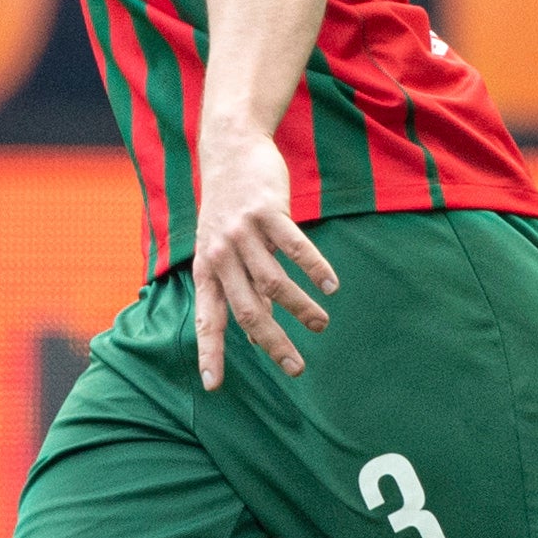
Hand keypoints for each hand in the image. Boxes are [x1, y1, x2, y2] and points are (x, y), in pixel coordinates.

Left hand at [188, 122, 336, 389]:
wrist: (229, 151)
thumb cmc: (228, 210)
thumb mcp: (223, 251)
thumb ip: (238, 291)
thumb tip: (254, 338)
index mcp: (206, 270)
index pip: (208, 320)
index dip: (210, 353)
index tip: (214, 386)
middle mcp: (220, 255)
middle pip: (247, 311)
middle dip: (273, 344)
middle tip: (297, 369)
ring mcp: (242, 233)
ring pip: (274, 283)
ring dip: (300, 308)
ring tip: (321, 324)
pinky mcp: (266, 212)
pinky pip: (295, 248)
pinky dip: (314, 269)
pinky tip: (331, 286)